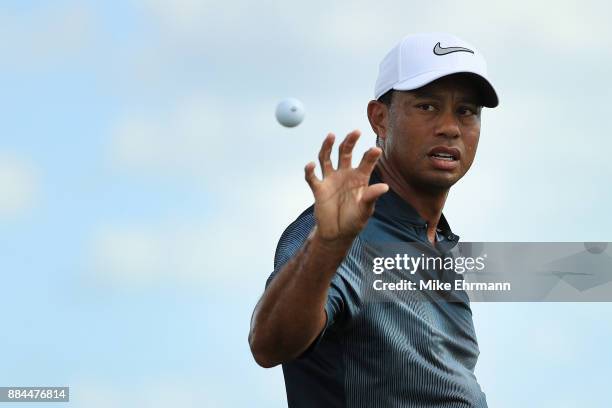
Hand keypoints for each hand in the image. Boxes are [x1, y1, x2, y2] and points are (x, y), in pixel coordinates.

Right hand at [304, 130, 388, 245]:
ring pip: (327, 158)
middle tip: (356, 132)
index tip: (376, 149)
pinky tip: (310, 165)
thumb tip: (384, 187)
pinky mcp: (319, 189)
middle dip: (350, 142)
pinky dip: (309, 171)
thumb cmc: (354, 221)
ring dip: (328, 146)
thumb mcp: (365, 210)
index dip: (370, 155)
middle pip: (346, 152)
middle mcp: (345, 175)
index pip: (366, 162)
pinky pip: (312, 177)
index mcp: (360, 178)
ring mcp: (331, 180)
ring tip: (331, 136)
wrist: (337, 233)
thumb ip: (371, 196)